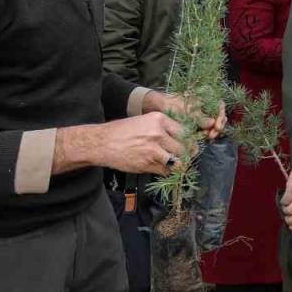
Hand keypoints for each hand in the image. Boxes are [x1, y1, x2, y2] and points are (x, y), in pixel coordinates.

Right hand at [54, 112, 187, 175]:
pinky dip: (167, 172)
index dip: (190, 140)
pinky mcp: (147, 164)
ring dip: (179, 165)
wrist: (101, 142)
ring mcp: (153, 150)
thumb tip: (183, 138)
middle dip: (187, 154)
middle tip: (186, 156)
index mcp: (159, 120)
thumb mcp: (145, 121)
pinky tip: (163, 168)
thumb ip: (163, 128)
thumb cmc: (122, 131)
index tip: (190, 144)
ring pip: (178, 161)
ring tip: (176, 164)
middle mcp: (158, 133)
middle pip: (185, 147)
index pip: (185, 131)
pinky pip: (166, 171)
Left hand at [145, 91, 227, 139]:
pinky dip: (207, 133)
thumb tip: (212, 124)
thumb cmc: (172, 103)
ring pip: (214, 124)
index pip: (220, 106)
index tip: (216, 126)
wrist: (159, 106)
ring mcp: (202, 115)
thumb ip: (200, 117)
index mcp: (206, 99)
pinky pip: (206, 129)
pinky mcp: (197, 123)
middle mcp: (206, 107)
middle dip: (218, 126)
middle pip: (219, 116)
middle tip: (212, 134)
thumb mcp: (186, 110)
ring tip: (208, 136)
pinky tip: (204, 137)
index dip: (220, 116)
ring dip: (213, 131)